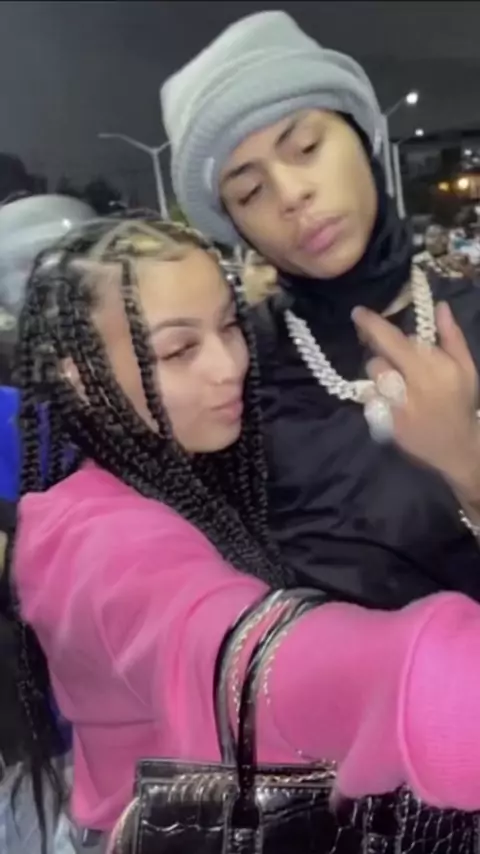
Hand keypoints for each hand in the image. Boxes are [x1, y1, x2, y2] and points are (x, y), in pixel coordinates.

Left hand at [352, 301, 479, 498]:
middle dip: (379, 356)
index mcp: (431, 368)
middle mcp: (410, 386)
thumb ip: (451, 336)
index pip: (393, 340)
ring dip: (380, 379)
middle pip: (376, 361)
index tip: (357, 313)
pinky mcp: (386, 425)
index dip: (372, 325)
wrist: (457, 447)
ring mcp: (395, 408)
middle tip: (388, 355)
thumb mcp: (465, 367)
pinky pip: (371, 402)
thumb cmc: (461, 401)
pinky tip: (396, 404)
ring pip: (372, 382)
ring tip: (398, 384)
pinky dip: (379, 399)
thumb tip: (439, 305)